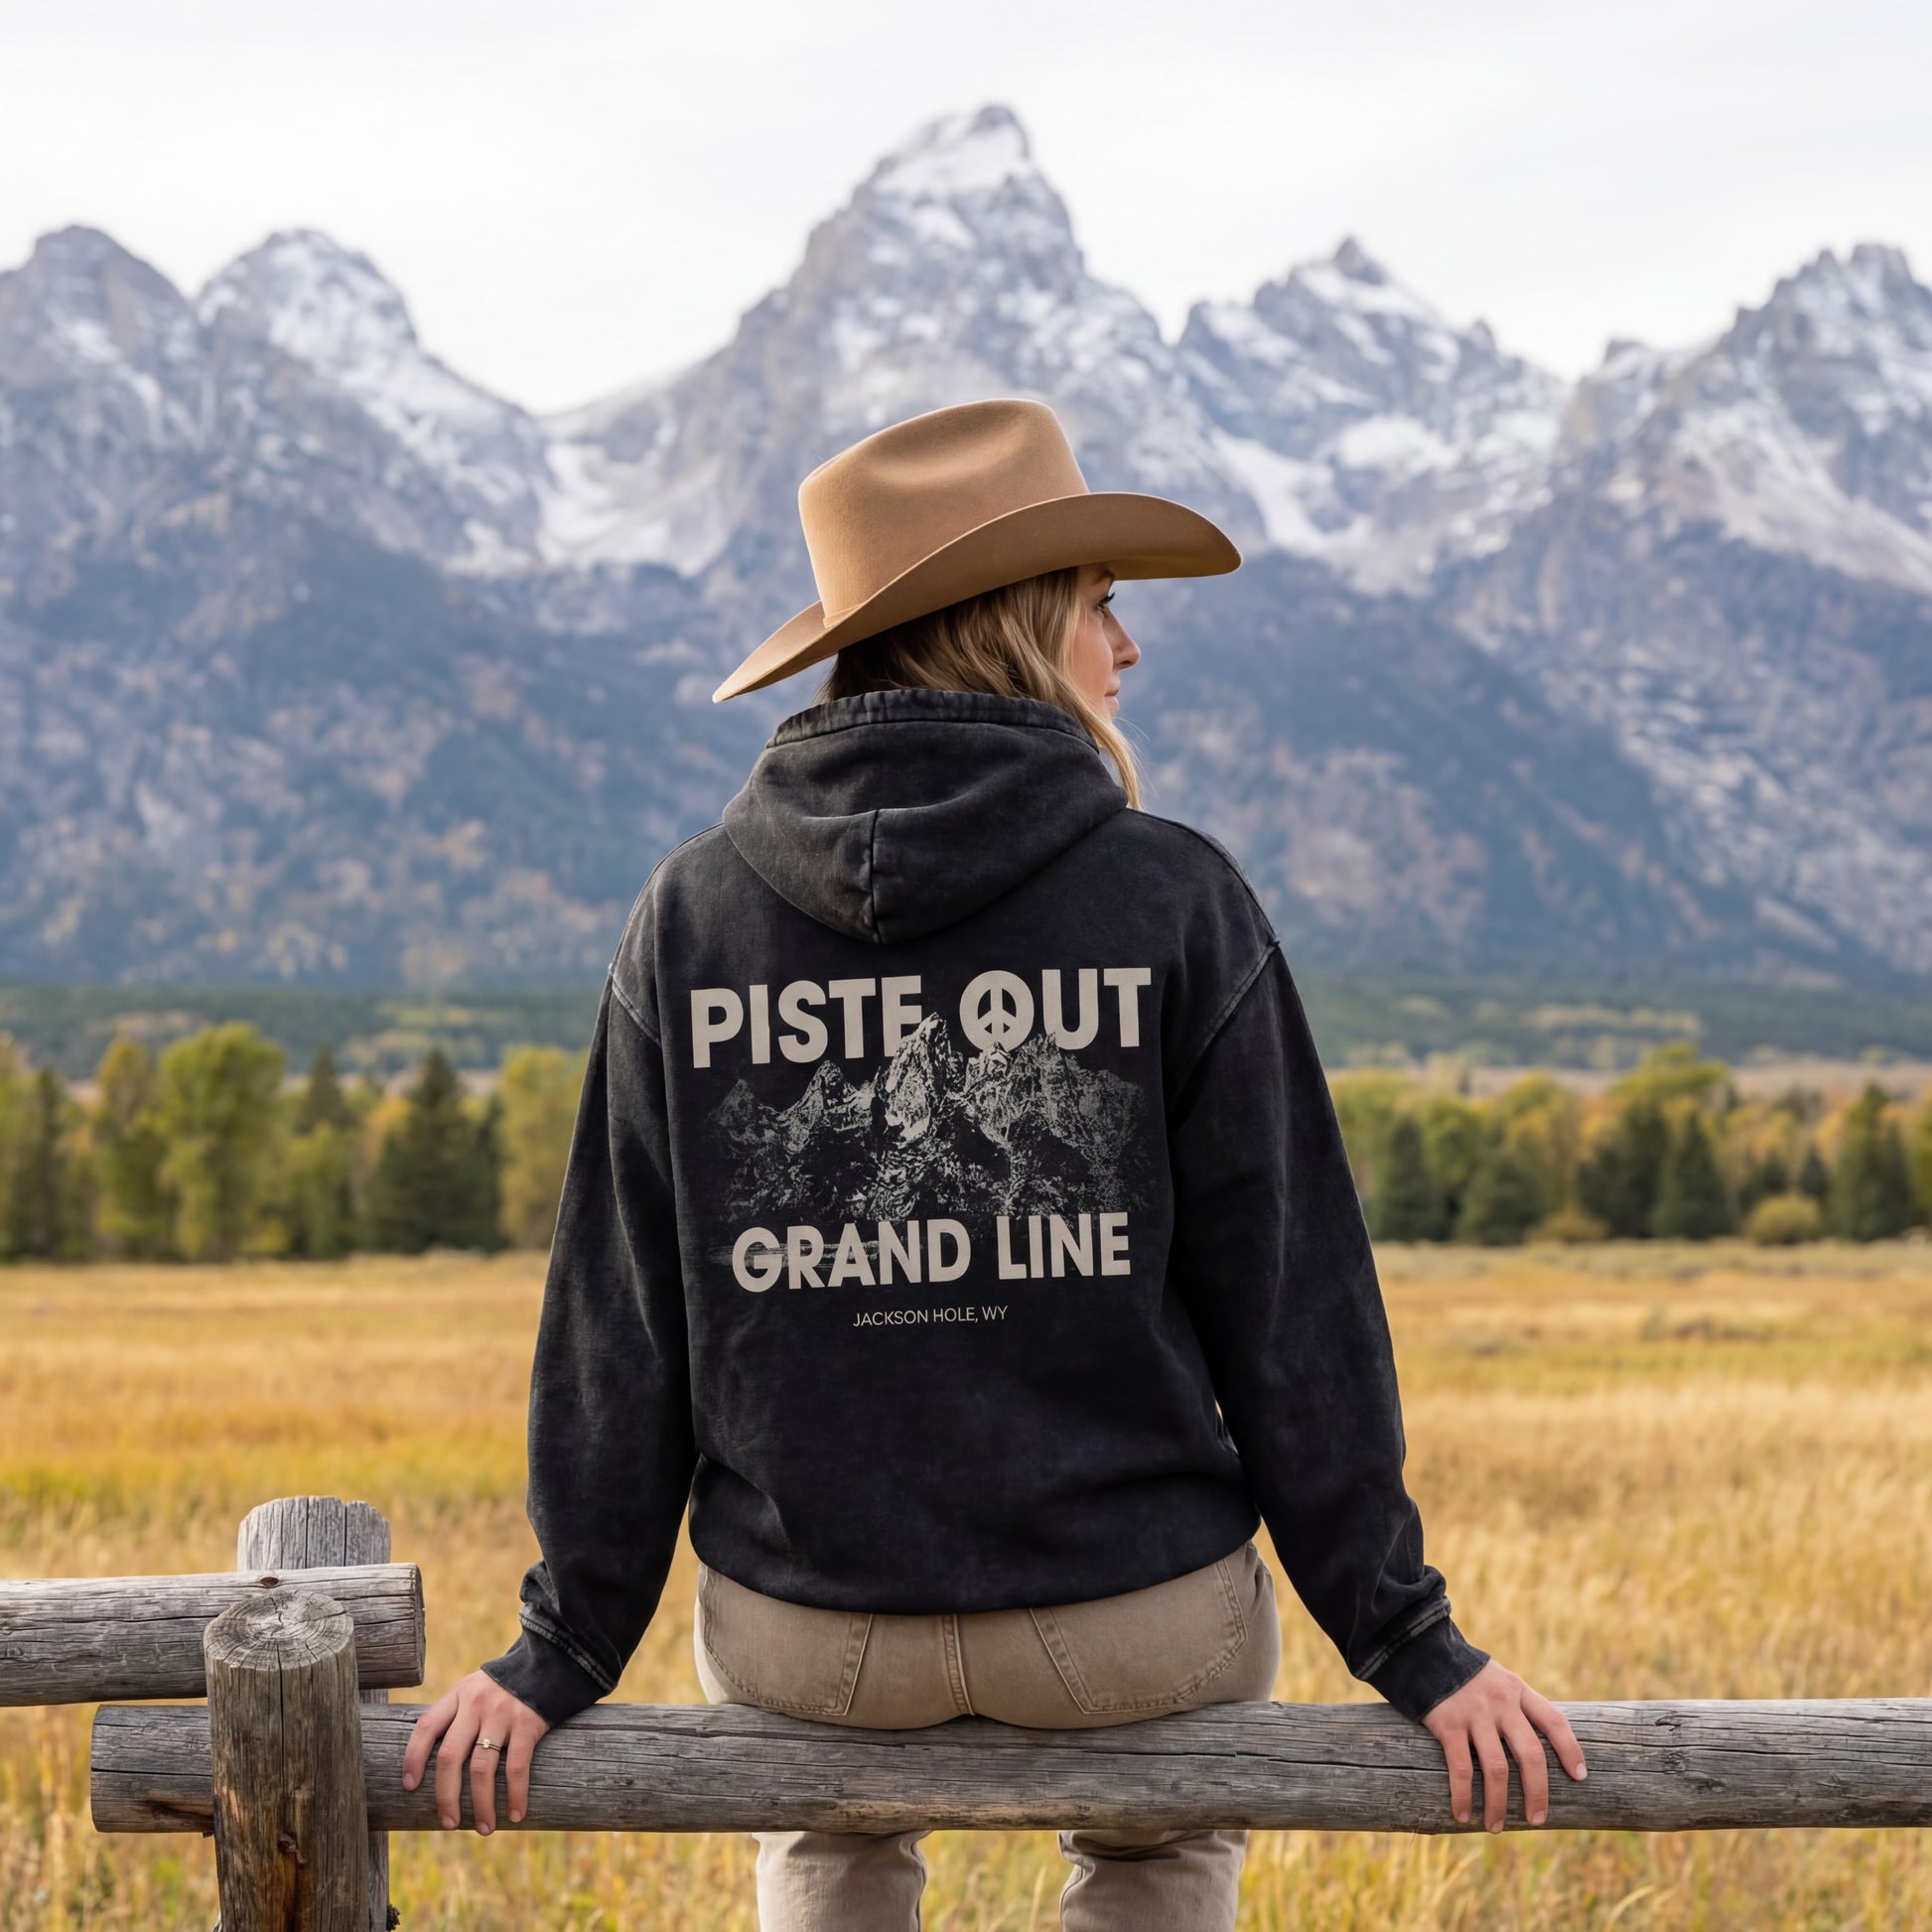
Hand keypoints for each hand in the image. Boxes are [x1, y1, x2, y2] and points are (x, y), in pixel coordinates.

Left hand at [401, 1669, 550, 1834]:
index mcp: (458, 1695)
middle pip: (450, 1756)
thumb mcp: (473, 1691)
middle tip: (449, 1823)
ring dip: (481, 1804)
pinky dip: (515, 1794)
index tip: (409, 1787)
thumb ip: (455, 1718)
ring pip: (481, 1768)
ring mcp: (502, 1714)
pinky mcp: (528, 1723)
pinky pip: (516, 1766)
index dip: (413, 1758)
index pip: (426, 1728)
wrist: (547, 1664)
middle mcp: (476, 1704)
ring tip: (484, 1829)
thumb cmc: (502, 1688)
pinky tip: (516, 1814)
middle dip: (446, 1796)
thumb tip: (436, 1769)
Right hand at [1420, 1659, 1585, 1831]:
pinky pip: (1461, 1768)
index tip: (1580, 1777)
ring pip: (1497, 1769)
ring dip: (1498, 1804)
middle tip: (1537, 1820)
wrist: (1422, 1652)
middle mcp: (1500, 1702)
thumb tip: (1533, 1751)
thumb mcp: (1497, 1680)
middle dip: (1537, 1792)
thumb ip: (1515, 1706)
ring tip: (1496, 1827)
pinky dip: (1463, 1795)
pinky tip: (1462, 1814)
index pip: (1553, 1720)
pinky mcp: (1448, 1723)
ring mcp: (1474, 1713)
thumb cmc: (1464, 1675)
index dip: (1570, 1749)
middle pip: (1530, 1754)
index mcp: (1517, 1690)